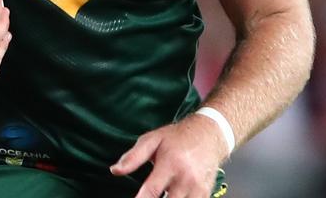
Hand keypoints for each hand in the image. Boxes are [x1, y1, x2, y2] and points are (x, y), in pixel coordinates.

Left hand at [110, 113, 230, 197]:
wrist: (210, 134)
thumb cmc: (179, 137)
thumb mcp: (153, 139)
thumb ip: (133, 156)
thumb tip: (115, 170)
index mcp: (171, 164)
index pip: (151, 191)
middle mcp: (186, 178)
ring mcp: (197, 188)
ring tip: (162, 195)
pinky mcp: (204, 193)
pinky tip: (172, 196)